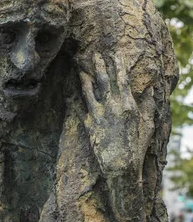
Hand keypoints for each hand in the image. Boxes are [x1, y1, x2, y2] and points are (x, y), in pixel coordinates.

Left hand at [77, 52, 154, 177]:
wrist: (119, 166)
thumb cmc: (136, 147)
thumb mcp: (147, 125)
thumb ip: (149, 106)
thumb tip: (150, 89)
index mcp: (128, 105)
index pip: (123, 79)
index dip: (118, 65)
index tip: (115, 55)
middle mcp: (112, 107)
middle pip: (104, 81)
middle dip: (99, 66)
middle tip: (94, 55)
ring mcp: (98, 115)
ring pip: (89, 91)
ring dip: (85, 78)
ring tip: (81, 69)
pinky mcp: (88, 125)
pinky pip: (80, 107)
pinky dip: (75, 97)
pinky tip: (71, 90)